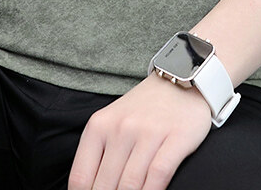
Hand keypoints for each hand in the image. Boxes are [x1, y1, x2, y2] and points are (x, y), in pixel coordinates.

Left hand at [67, 70, 212, 189]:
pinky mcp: (176, 138)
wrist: (179, 80)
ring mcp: (148, 133)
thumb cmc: (142, 109)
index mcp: (99, 126)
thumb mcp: (111, 123)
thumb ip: (99, 155)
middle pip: (105, 186)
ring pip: (130, 185)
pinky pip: (158, 175)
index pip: (81, 178)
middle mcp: (121, 128)